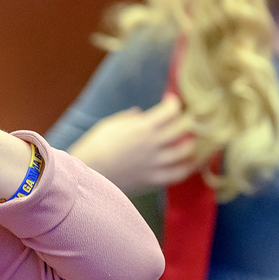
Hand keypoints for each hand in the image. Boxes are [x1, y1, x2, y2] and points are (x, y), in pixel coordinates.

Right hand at [68, 95, 200, 193]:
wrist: (87, 172)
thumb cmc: (94, 145)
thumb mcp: (110, 124)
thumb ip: (129, 118)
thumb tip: (140, 114)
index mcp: (143, 127)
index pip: (171, 110)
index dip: (174, 102)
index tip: (170, 100)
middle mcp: (153, 144)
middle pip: (184, 128)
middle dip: (187, 119)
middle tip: (185, 118)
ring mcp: (155, 163)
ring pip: (185, 151)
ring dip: (191, 143)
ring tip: (190, 139)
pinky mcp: (152, 179)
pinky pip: (177, 174)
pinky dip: (187, 167)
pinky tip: (189, 162)